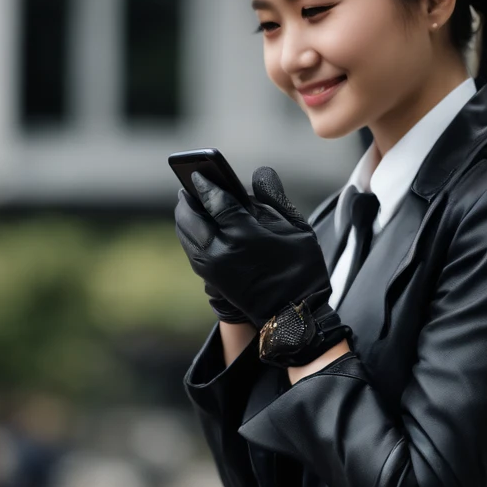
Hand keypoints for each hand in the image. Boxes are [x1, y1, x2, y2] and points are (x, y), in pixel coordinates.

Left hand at [174, 166, 331, 329]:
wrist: (293, 315)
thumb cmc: (300, 269)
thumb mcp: (296, 228)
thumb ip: (274, 197)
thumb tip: (259, 173)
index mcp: (243, 234)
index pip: (214, 199)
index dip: (205, 182)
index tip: (199, 171)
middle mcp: (220, 249)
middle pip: (190, 215)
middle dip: (189, 199)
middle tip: (191, 185)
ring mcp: (211, 266)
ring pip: (186, 233)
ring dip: (186, 216)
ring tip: (193, 203)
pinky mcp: (209, 278)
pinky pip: (191, 248)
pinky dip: (190, 233)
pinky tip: (199, 226)